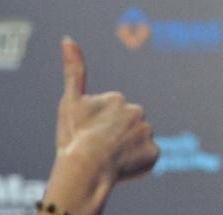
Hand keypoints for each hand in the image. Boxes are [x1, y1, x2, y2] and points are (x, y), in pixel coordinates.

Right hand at [50, 37, 158, 214]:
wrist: (86, 168)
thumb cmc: (74, 136)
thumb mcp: (70, 101)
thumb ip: (74, 70)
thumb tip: (68, 38)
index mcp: (118, 99)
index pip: (111, 116)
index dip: (98, 129)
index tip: (89, 136)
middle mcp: (137, 112)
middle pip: (127, 128)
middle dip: (116, 138)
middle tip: (100, 150)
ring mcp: (147, 133)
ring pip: (137, 142)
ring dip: (127, 150)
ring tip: (110, 160)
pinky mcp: (154, 153)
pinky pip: (146, 158)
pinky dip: (136, 164)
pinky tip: (121, 167)